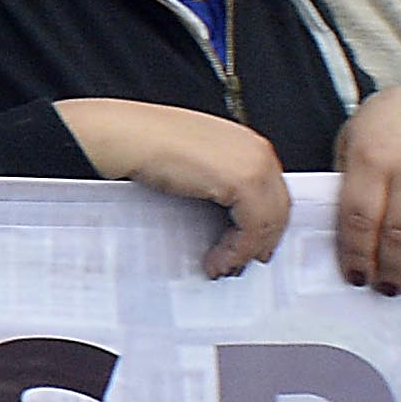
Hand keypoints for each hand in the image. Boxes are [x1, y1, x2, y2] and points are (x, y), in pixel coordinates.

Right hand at [64, 97, 295, 277]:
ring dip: (246, 250)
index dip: (264, 222)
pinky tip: (217, 259)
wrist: (123, 136)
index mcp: (244, 141)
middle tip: (242, 262)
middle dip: (260, 240)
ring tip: (222, 266)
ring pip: (269, 220)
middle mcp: (255, 149)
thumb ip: (215, 177)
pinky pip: (254, 227)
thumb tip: (223, 211)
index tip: (253, 244)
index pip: (272, 190)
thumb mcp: (190, 158)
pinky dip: (237, 250)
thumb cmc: (141, 142)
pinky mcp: (244, 181)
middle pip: (278, 207)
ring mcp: (254, 164)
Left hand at [331, 85, 400, 295]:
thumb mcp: (353, 140)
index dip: (357, 255)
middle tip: (384, 288)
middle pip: (400, 238)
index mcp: (374, 158)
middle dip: (390, 271)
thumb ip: (348, 183)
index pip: (360, 220)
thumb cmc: (391, 120)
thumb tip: (344, 233)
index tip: (355, 275)